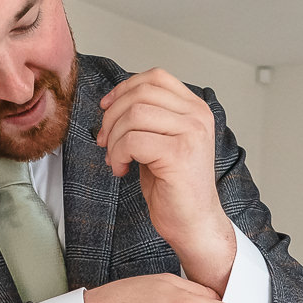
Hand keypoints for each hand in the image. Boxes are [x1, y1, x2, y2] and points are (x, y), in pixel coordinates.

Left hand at [97, 69, 236, 291]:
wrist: (194, 224)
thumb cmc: (176, 188)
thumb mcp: (163, 143)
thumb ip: (149, 119)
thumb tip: (113, 103)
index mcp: (196, 109)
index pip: (155, 78)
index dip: (124, 89)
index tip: (107, 109)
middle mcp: (198, 117)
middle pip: (140, 94)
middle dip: (112, 116)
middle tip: (105, 141)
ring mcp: (191, 133)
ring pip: (134, 115)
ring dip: (113, 138)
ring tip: (115, 158)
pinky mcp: (178, 154)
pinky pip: (132, 140)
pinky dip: (117, 154)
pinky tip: (121, 170)